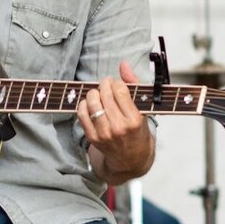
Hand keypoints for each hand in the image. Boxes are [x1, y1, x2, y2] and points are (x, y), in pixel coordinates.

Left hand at [77, 61, 153, 182]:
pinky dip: (83, 105)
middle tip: (105, 84)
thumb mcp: (142, 109)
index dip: (116, 83)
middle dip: (104, 84)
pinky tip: (90, 104)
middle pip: (104, 95)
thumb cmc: (138, 132)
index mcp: (134, 119)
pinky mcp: (93, 138)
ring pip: (92, 103)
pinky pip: (82, 115)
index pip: (120, 90)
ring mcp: (104, 133)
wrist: (131, 159)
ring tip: (98, 93)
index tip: (116, 84)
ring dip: (93, 93)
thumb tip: (123, 64)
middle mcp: (119, 127)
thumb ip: (133, 84)